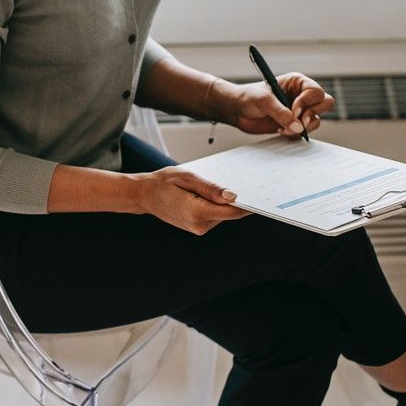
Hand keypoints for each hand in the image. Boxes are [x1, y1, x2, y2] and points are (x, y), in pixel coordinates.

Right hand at [134, 167, 249, 234]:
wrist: (144, 195)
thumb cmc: (163, 182)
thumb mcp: (188, 177)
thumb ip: (211, 188)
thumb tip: (232, 196)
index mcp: (196, 212)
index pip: (231, 211)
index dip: (248, 204)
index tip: (260, 195)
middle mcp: (199, 225)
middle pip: (229, 213)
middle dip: (235, 199)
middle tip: (240, 181)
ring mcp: (198, 228)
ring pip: (222, 214)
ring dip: (222, 201)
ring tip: (210, 186)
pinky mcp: (198, 227)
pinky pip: (214, 215)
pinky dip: (215, 205)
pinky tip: (205, 193)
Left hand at [226, 73, 334, 136]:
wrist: (236, 110)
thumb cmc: (248, 98)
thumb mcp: (264, 101)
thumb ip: (281, 113)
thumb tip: (299, 127)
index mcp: (297, 82)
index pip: (316, 92)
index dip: (307, 103)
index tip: (294, 111)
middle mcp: (302, 95)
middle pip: (325, 103)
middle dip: (313, 115)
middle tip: (299, 122)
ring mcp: (299, 110)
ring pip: (317, 120)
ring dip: (303, 127)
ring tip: (283, 128)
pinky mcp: (293, 124)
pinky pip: (305, 131)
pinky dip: (295, 134)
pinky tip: (280, 130)